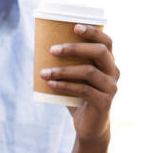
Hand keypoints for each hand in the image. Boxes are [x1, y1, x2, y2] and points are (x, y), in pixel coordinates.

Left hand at [40, 24, 118, 143]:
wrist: (89, 125)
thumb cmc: (78, 96)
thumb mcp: (73, 77)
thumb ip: (66, 63)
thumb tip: (39, 46)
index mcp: (108, 63)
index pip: (106, 42)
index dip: (93, 32)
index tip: (74, 27)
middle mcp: (113, 72)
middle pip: (100, 52)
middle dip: (75, 48)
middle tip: (52, 49)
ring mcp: (111, 87)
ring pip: (89, 71)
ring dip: (63, 70)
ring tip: (43, 72)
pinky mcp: (104, 102)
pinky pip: (83, 89)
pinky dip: (64, 85)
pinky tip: (50, 84)